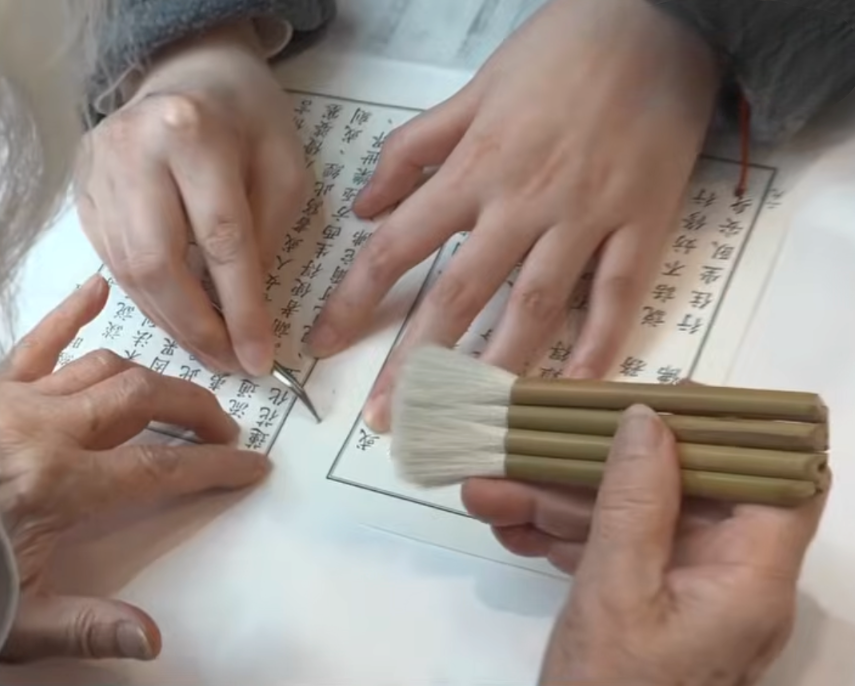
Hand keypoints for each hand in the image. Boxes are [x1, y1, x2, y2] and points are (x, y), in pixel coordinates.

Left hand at [0, 275, 268, 661]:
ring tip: (175, 398)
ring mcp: (13, 400)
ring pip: (101, 367)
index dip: (213, 467)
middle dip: (193, 410)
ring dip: (147, 380)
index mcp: (58, 485)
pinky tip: (97, 290)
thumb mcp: (19, 622)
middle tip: (222, 431)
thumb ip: (87, 626)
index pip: (159, 468)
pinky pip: (36, 339)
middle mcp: (42, 429)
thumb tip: (150, 640)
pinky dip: (69, 313)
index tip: (249, 466)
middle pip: (142, 398)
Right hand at [77, 20, 306, 376]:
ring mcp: (95, 171)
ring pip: (128, 271)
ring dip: (170, 320)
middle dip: (195, 327)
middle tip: (228, 365)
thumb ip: (266, 236)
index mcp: (190, 131)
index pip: (219, 239)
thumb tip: (243, 316)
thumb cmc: (246, 118)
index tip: (259, 358)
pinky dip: (147, 298)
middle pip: (157, 264)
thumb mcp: (283, 166)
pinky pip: (111, 262)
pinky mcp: (80, 191)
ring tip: (208, 348)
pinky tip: (177, 315)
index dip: (240, 308)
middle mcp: (130, 149)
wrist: (187, 70)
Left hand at [306, 0, 720, 431]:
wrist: (660, 18)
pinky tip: (575, 390)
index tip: (325, 344)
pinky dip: (600, 344)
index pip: (398, 246)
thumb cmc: (562, 48)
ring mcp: (587, 215)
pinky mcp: (645, 222)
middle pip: (459, 293)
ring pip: (535, 304)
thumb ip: (414, 150)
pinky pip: (618, 294)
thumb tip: (366, 208)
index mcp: (476, 167)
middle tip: (385, 418)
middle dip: (415, 361)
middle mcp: (524, 200)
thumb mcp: (473, 88)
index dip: (357, 300)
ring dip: (496, 367)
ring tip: (465, 421)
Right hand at [463, 406, 826, 684]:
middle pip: (683, 490)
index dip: (731, 429)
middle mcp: (732, 581)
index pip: (779, 478)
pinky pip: (614, 554)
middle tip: (537, 438)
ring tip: (486, 490)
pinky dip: (561, 538)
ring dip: (559, 502)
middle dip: (598, 464)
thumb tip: (648, 420)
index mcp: (750, 578)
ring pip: (634, 519)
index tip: (661, 401)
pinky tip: (507, 525)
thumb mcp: (614, 593)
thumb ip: (633, 503)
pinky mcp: (651, 611)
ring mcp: (689, 597)